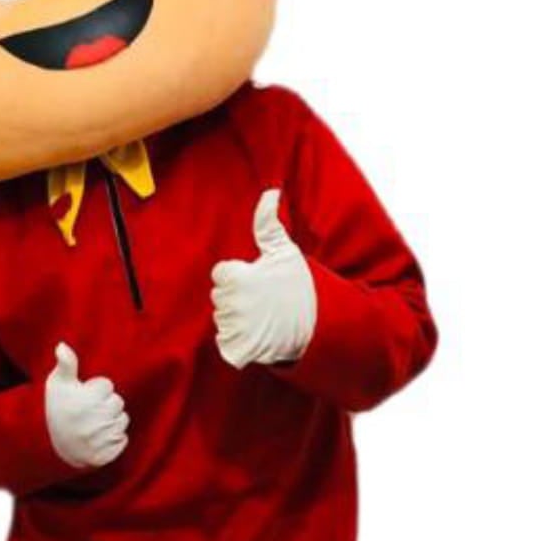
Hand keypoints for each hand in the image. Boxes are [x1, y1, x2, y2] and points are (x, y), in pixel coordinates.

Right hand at [45, 343, 129, 469]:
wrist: (52, 447)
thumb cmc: (56, 410)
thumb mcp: (56, 385)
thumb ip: (65, 364)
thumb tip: (62, 345)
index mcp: (85, 400)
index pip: (107, 385)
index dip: (95, 390)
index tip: (83, 398)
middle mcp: (94, 420)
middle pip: (118, 402)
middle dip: (106, 405)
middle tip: (88, 412)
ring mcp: (101, 439)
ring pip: (122, 420)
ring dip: (111, 421)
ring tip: (93, 425)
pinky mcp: (107, 454)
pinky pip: (123, 439)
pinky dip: (114, 439)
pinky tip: (98, 439)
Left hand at [211, 189, 316, 368]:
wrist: (319, 322)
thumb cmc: (300, 284)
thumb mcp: (284, 250)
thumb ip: (267, 222)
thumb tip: (270, 190)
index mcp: (234, 277)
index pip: (221, 275)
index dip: (240, 276)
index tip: (259, 281)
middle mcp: (229, 303)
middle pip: (221, 298)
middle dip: (239, 298)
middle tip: (265, 300)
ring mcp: (234, 328)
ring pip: (224, 321)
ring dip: (240, 320)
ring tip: (265, 317)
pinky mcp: (239, 349)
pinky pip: (226, 345)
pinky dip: (239, 343)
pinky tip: (259, 336)